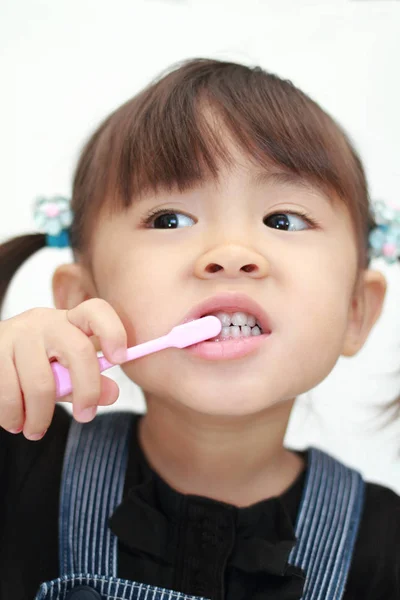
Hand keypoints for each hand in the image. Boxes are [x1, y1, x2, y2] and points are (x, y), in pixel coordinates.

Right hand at [0, 299, 126, 439]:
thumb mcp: (64, 371)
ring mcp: (17, 333)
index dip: (113, 331)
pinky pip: (9, 392)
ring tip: (36, 430)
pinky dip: (13, 415)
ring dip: (40, 415)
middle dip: (87, 391)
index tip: (120, 358)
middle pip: (78, 350)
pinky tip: (15, 422)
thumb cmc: (35, 365)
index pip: (96, 311)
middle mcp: (45, 321)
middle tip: (84, 417)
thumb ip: (89, 382)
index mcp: (70, 321)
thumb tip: (113, 394)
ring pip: (41, 382)